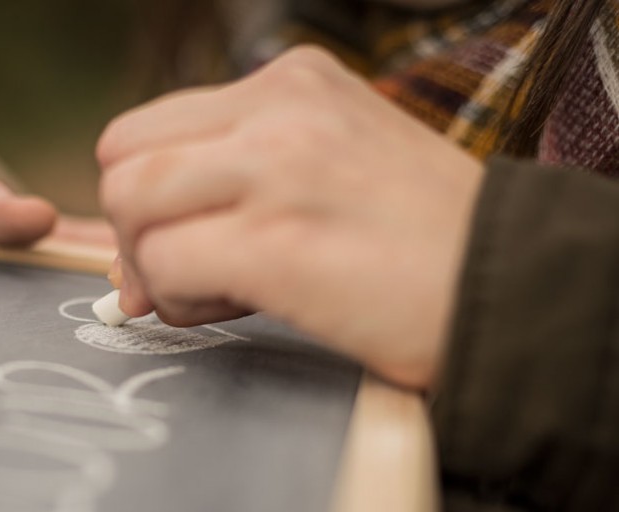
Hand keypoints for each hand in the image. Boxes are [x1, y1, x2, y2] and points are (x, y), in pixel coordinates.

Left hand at [97, 46, 483, 387]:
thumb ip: (235, 183)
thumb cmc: (420, 242)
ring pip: (128, 203)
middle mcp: (278, 110)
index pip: (148, 128)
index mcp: (290, 83)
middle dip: (137, 229)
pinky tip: (239, 307)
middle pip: (121, 158)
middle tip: (189, 274)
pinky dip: (181, 301)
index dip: (147, 196)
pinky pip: (163, 265)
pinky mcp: (275, 241)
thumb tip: (131, 251)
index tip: (180, 240)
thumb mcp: (330, 168)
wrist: (513, 290)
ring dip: (155, 266)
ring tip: (221, 292)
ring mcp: (275, 169)